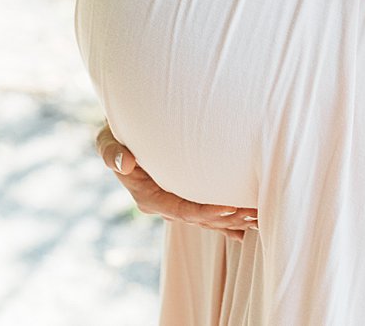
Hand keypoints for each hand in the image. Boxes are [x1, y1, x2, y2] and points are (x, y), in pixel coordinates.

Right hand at [96, 124, 255, 239]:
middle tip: (254, 215)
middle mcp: (162, 206)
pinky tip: (246, 230)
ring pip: (206, 219)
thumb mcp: (106, 139)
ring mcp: (173, 204)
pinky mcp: (182, 198)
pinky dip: (225, 221)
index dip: (206, 211)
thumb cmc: (115, 135)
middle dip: (227, 219)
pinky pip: (205, 214)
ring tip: (258, 219)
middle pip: (199, 218)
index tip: (230, 207)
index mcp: (148, 198)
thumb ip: (110, 152)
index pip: (181, 210)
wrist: (121, 135)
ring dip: (231, 221)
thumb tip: (124, 164)